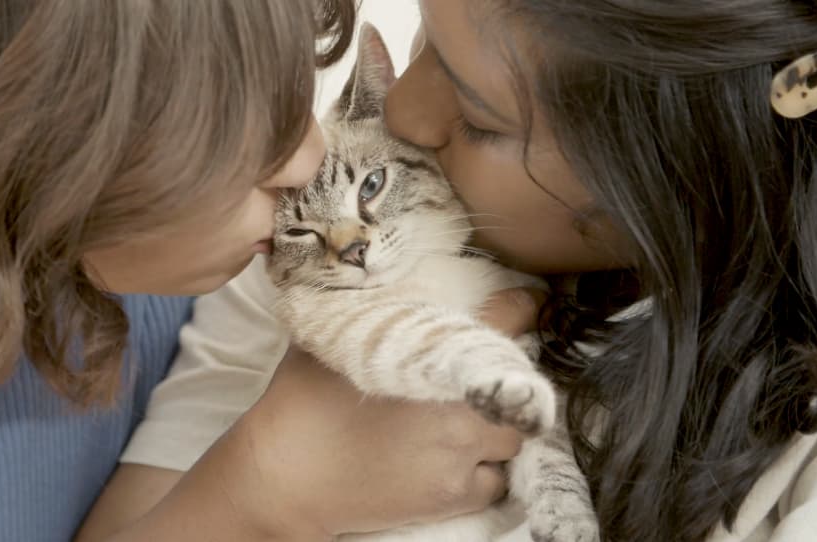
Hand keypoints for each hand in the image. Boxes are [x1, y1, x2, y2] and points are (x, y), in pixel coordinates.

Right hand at [215, 287, 545, 539]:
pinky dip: (483, 471)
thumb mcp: (332, 339)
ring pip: (511, 436)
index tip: (532, 303)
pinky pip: (495, 480)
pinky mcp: (452, 496)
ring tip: (464, 423)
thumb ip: (370, 312)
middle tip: (475, 378)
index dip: (522, 308)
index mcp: (430, 358)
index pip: (503, 321)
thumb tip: (377, 280)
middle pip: (516, 384)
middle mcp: (457, 405)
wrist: (284, 476)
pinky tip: (453, 461)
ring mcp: (459, 453)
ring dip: (497, 426)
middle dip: (501, 379)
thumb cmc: (301, 402)